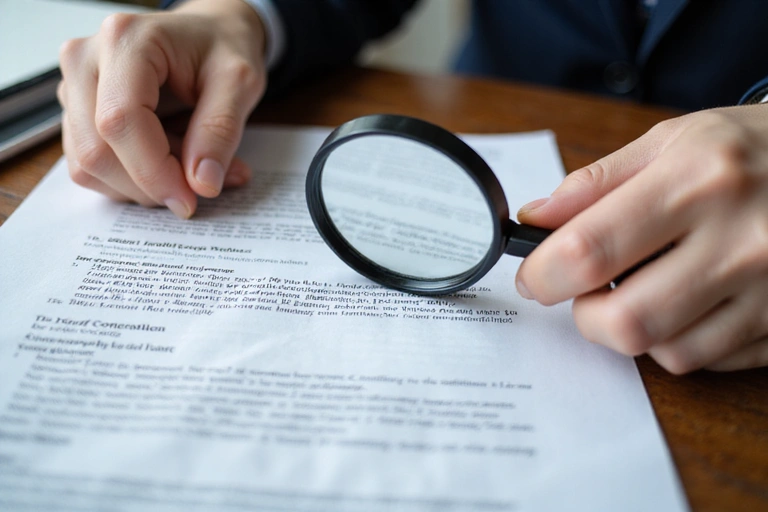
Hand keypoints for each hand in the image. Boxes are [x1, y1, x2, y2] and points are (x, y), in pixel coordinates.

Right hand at [57, 0, 266, 217]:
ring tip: (192, 165)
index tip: (191, 200)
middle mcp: (85, 60)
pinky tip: (170, 163)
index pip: (120, 121)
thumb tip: (202, 184)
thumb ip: (221, 131)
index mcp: (125, 41)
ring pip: (89, 165)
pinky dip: (132, 180)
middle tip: (200, 185)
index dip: (154, 172)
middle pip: (96, 151)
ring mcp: (75, 87)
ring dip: (143, 185)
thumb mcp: (240, 82)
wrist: (208, 34)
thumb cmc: (222, 48)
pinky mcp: (77, 113)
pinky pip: (91, 167)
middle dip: (150, 184)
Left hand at [516, 105, 767, 372]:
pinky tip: (686, 302)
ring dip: (634, 329)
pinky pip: (710, 359)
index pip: (589, 250)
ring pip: (667, 351)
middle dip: (585, 315)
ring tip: (642, 289)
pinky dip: (680, 338)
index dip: (543, 274)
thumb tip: (534, 220)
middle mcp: (738, 239)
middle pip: (625, 321)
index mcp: (697, 181)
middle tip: (586, 291)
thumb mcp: (672, 141)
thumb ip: (595, 184)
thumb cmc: (748, 148)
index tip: (534, 277)